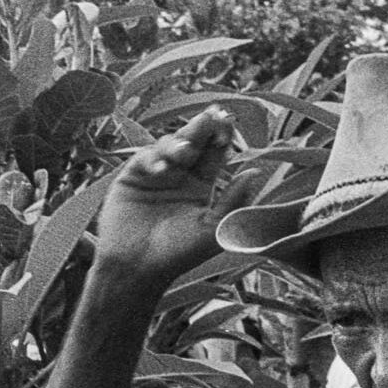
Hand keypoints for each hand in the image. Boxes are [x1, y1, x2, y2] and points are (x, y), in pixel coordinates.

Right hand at [94, 108, 264, 288]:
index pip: (214, 153)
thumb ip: (234, 201)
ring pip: (169, 146)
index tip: (227, 122)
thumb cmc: (177, 255)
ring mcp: (155, 174)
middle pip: (193, 142)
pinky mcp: (131, 176)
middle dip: (201, 128)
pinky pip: (144, 158)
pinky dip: (154, 159)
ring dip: (179, 143)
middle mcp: (179, 175)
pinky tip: (162, 169)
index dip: (221, 136)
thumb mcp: (212, 229)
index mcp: (201, 185)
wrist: (136, 269)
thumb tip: (256, 170)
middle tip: (210, 117)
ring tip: (186, 150)